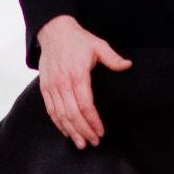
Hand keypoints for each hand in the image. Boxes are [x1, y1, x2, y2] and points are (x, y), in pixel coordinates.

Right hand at [36, 14, 131, 149]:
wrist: (53, 31)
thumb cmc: (77, 39)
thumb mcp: (98, 45)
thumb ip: (113, 58)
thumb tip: (128, 66)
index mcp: (77, 75)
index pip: (85, 105)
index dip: (93, 121)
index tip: (101, 131)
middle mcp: (62, 83)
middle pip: (73, 114)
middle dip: (84, 131)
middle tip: (93, 142)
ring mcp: (52, 86)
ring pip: (61, 115)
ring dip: (71, 131)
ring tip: (81, 143)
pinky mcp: (45, 87)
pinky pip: (51, 110)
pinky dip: (58, 123)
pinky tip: (66, 131)